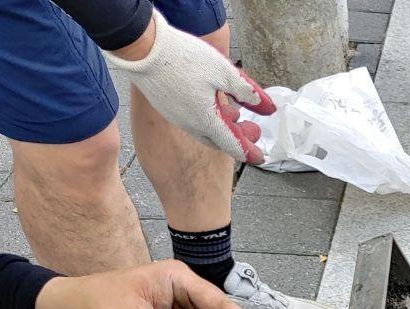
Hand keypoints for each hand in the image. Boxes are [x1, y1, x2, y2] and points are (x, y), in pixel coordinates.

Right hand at [103, 11, 274, 163]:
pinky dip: (207, 119)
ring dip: (223, 127)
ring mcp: (176, 117)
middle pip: (220, 141)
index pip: (234, 146)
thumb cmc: (183, 59)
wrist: (141, 49)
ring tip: (234, 114)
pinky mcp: (166, 107)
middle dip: (239, 139)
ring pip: (205, 131)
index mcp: (207, 122)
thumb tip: (267, 108)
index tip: (260, 158)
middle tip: (252, 131)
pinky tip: (210, 104)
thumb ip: (247, 92)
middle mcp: (191, 126)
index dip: (250, 152)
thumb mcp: (224, 73)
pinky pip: (192, 121)